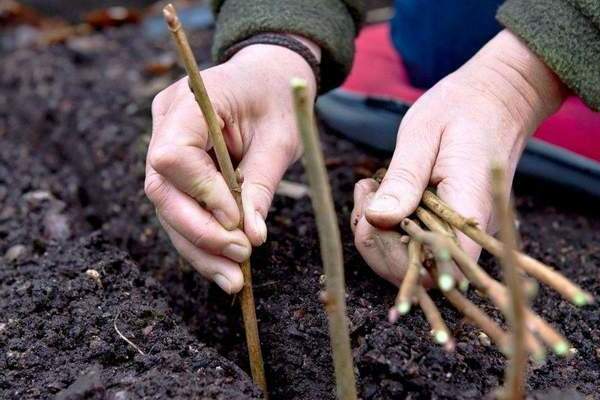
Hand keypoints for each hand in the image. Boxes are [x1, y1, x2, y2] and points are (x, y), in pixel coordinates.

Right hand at [146, 39, 318, 292]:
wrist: (266, 78)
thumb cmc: (278, 100)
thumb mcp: (281, 138)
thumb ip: (261, 185)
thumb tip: (252, 238)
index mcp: (190, 102)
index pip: (172, 156)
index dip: (201, 193)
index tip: (237, 221)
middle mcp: (165, 124)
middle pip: (162, 190)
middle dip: (199, 232)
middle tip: (239, 261)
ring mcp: (164, 145)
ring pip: (168, 208)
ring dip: (200, 248)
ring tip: (233, 280)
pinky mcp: (175, 169)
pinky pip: (181, 209)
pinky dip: (202, 241)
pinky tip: (225, 268)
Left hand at [351, 30, 565, 286]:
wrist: (498, 98)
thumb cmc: (462, 109)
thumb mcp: (423, 135)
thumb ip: (403, 179)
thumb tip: (377, 219)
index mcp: (468, 209)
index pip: (437, 267)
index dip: (396, 259)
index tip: (371, 217)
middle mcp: (470, 230)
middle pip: (419, 273)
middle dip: (376, 243)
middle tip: (364, 195)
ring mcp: (461, 230)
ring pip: (412, 261)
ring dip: (377, 234)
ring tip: (368, 190)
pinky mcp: (450, 224)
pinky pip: (415, 242)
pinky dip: (388, 226)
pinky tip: (378, 194)